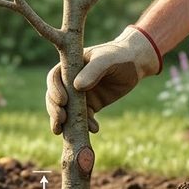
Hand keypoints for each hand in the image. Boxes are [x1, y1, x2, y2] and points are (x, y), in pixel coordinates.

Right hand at [45, 26, 160, 134]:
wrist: (134, 65)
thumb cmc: (119, 56)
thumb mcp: (107, 60)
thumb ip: (93, 70)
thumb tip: (77, 87)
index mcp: (70, 66)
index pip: (54, 78)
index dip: (54, 90)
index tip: (63, 100)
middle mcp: (71, 81)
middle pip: (55, 97)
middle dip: (54, 109)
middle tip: (61, 119)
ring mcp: (79, 95)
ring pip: (66, 110)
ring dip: (64, 122)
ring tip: (65, 132)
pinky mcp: (90, 106)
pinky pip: (83, 118)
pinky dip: (86, 125)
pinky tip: (94, 129)